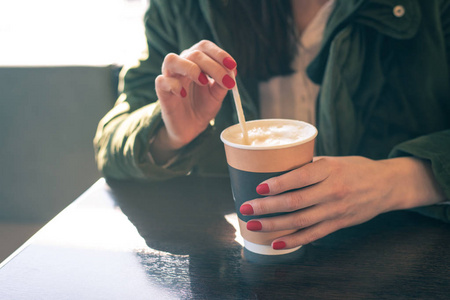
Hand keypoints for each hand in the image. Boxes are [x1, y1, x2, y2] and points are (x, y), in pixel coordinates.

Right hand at [153, 40, 236, 158]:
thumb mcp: (217, 94)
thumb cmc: (203, 106)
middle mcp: (182, 64)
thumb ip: (223, 82)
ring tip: (203, 82)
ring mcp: (170, 76)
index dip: (219, 53)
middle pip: (194, 53)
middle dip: (213, 66)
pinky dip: (174, 85)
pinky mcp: (161, 90)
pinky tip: (183, 94)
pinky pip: (162, 81)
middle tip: (226, 81)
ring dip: (190, 68)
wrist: (191, 127)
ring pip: (172, 59)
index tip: (232, 65)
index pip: (204, 47)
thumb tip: (232, 71)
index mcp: (196, 61)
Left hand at [240, 156, 445, 249]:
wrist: (387, 185)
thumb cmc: (355, 168)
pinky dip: (294, 240)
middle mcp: (333, 190)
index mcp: (329, 169)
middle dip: (267, 207)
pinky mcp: (338, 223)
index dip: (278, 183)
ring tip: (254, 225)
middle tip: (245, 208)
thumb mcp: (334, 160)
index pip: (300, 177)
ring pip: (300, 221)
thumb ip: (309, 166)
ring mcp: (336, 209)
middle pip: (295, 201)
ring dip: (274, 225)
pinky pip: (313, 235)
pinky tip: (276, 242)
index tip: (258, 187)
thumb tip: (276, 170)